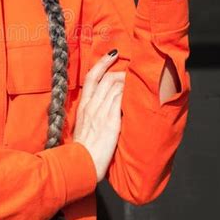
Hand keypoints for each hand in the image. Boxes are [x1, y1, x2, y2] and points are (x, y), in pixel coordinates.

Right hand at [73, 51, 125, 182]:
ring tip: (137, 79)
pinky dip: (128, 92)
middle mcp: (91, 106)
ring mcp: (100, 112)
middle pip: (106, 78)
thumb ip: (92, 115)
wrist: (81, 164)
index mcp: (83, 106)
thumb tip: (104, 109)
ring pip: (114, 86)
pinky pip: (120, 99)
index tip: (112, 54)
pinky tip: (136, 91)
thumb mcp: (83, 127)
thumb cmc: (83, 150)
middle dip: (120, 70)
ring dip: (127, 80)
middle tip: (131, 69)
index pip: (92, 78)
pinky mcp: (110, 121)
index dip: (103, 63)